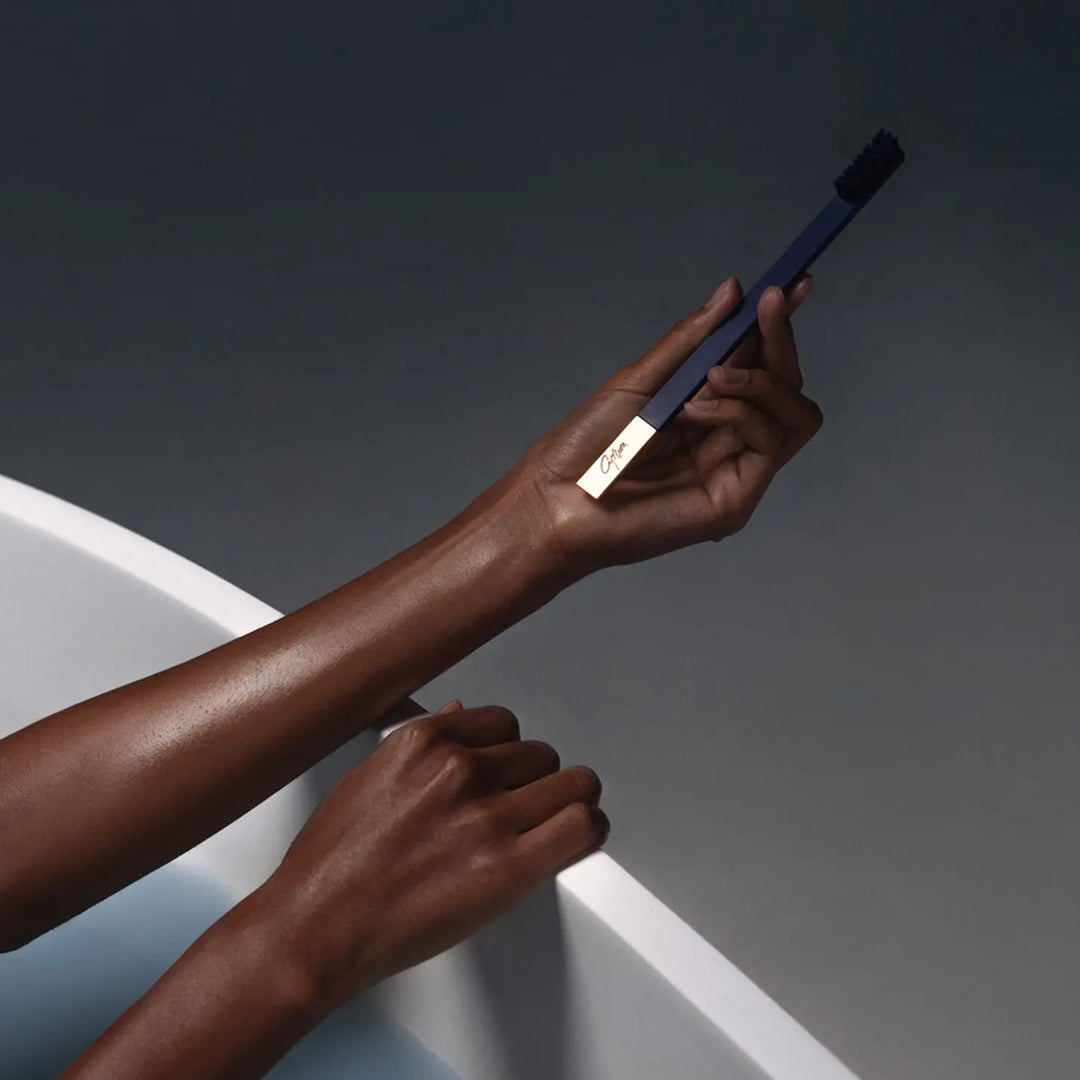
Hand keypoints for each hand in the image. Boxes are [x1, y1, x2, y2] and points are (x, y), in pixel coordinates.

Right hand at [259, 701, 607, 1015]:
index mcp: (425, 741)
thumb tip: (458, 715)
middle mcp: (460, 769)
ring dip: (569, 802)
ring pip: (573, 784)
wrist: (315, 928)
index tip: (510, 773)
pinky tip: (575, 841)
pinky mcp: (508, 867)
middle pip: (541, 754)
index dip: (511, 752)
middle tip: (526, 809)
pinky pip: (582, 827)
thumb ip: (421, 747)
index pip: (505, 723)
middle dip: (537, 780)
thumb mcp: (367, 778)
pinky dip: (588, 831)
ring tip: (556, 824)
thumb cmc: (330, 863)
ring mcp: (486, 816)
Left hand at [508, 275, 822, 572]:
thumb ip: (690, 341)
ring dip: (760, 380)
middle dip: (781, 341)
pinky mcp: (736, 502)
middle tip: (769, 305)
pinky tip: (695, 410)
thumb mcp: (640, 380)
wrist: (555, 500)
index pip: (760, 365)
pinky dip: (738, 413)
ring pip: (795, 415)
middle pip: (788, 387)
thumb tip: (732, 291)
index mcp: (707, 410)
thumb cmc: (586, 446)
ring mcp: (736, 472)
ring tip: (712, 376)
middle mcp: (729, 441)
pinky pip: (769, 443)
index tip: (793, 284)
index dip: (780, 327)